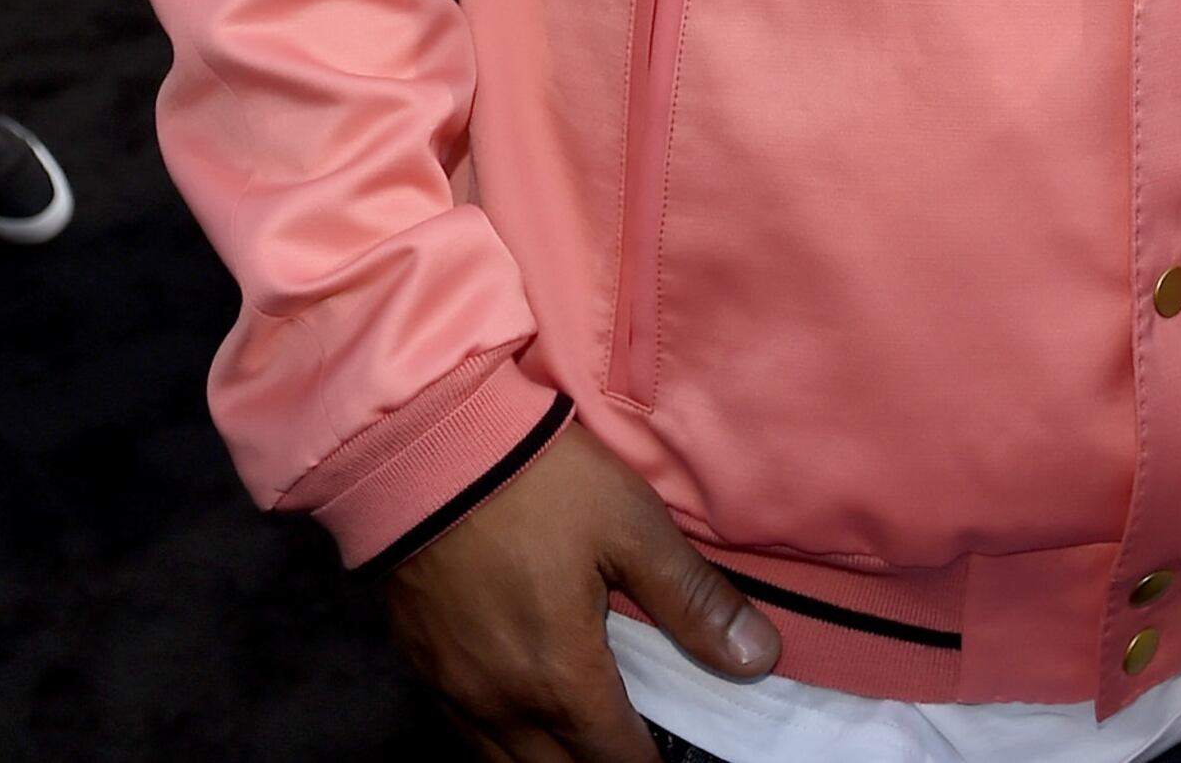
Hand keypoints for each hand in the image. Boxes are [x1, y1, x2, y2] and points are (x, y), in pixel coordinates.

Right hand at [386, 424, 778, 762]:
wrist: (427, 449)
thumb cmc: (538, 485)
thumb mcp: (632, 527)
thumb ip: (694, 600)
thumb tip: (759, 658)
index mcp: (562, 679)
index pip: (618, 761)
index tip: (672, 758)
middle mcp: (503, 704)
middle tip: (632, 747)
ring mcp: (454, 691)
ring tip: (582, 744)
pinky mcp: (421, 668)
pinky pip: (464, 736)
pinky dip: (500, 744)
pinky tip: (521, 720)